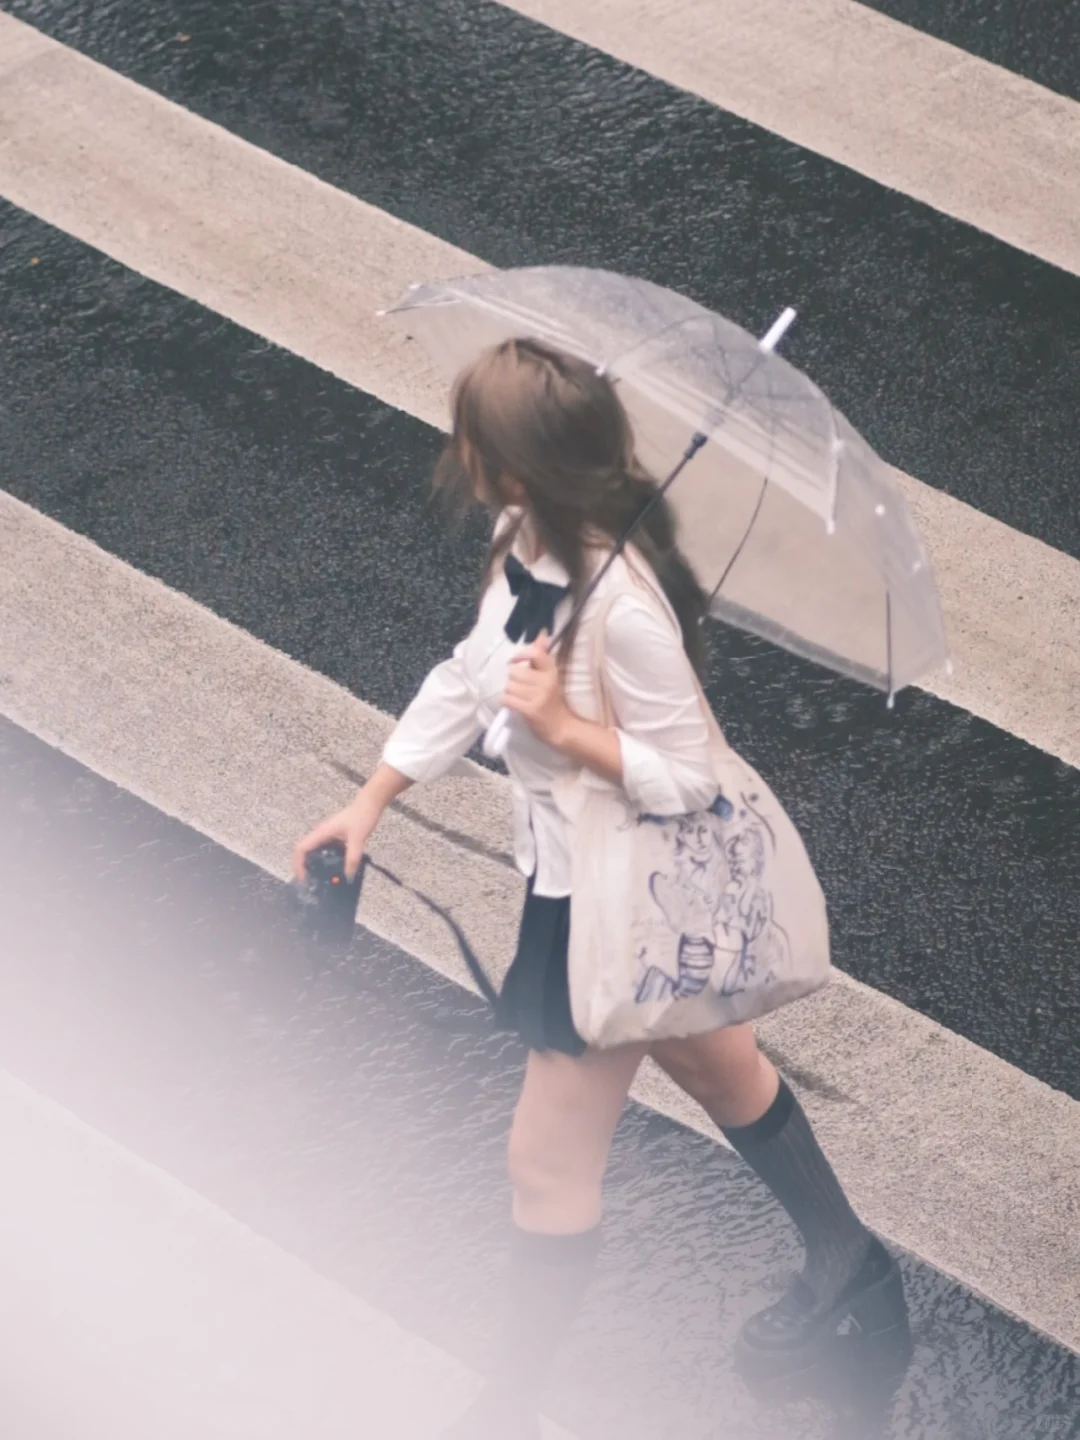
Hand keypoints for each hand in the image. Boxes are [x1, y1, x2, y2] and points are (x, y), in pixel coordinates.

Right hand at [293, 793, 380, 882]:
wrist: (370, 803)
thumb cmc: (362, 816)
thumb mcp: (358, 839)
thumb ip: (352, 858)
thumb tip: (347, 877)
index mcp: (322, 832)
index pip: (300, 848)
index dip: (298, 864)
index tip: (303, 878)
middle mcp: (320, 833)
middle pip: (303, 851)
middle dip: (303, 866)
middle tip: (309, 882)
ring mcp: (326, 833)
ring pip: (312, 850)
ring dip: (312, 863)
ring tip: (319, 878)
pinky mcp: (333, 835)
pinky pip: (323, 849)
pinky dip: (324, 859)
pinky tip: (334, 868)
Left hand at [501, 632, 572, 747]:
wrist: (561, 727)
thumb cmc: (553, 699)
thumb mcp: (550, 676)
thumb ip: (542, 655)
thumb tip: (541, 633)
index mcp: (551, 671)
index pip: (535, 654)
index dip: (522, 655)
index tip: (517, 662)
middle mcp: (545, 682)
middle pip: (514, 672)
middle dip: (514, 680)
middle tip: (522, 688)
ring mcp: (538, 697)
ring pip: (509, 686)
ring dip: (510, 692)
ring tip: (519, 697)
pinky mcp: (530, 710)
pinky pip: (507, 699)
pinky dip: (507, 701)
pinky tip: (514, 704)